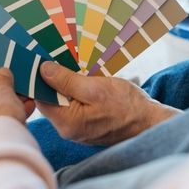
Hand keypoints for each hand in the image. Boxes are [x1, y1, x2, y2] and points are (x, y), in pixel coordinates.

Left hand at [35, 62, 177, 145]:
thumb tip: (43, 70)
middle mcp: (68, 130)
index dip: (39, 79)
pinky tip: (83, 80)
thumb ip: (67, 81)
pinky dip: (75, 92)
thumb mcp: (96, 88)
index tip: (42, 60)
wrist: (149, 123)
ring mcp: (77, 129)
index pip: (40, 99)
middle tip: (58, 58)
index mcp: (67, 123)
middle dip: (53, 80)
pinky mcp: (86, 125)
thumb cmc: (126, 106)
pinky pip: (73, 106)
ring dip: (65, 85)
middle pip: (50, 100)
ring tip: (72, 66)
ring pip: (62, 102)